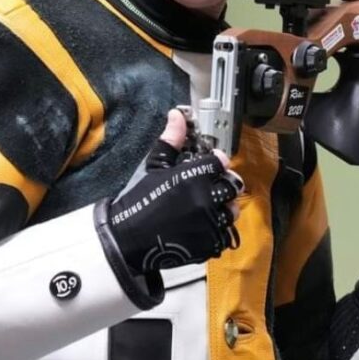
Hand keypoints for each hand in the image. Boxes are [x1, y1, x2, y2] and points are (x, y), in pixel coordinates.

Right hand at [107, 109, 243, 273]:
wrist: (126, 238)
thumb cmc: (139, 200)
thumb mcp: (154, 167)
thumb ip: (170, 141)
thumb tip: (176, 115)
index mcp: (193, 177)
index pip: (220, 162)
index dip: (217, 161)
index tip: (212, 163)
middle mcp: (206, 199)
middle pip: (232, 186)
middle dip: (224, 183)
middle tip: (214, 185)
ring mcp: (209, 223)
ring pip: (231, 211)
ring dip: (224, 207)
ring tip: (210, 207)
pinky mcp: (208, 244)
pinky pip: (224, 234)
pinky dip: (218, 230)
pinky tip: (204, 225)